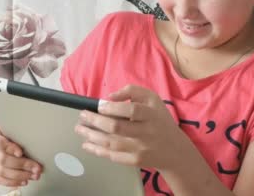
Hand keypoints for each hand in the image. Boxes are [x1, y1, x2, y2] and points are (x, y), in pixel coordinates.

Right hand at [0, 125, 43, 187]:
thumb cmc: (8, 133)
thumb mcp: (12, 128)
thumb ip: (18, 132)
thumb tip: (34, 135)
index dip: (10, 148)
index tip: (20, 152)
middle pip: (3, 160)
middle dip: (22, 165)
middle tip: (37, 168)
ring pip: (2, 172)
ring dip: (20, 175)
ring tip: (34, 175)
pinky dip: (12, 182)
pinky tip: (24, 181)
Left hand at [75, 84, 190, 169]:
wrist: (174, 150)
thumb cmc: (159, 119)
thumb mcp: (152, 99)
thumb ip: (132, 91)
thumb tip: (109, 97)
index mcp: (151, 114)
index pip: (131, 110)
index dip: (113, 108)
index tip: (99, 105)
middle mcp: (146, 132)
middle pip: (117, 127)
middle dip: (96, 121)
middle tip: (82, 116)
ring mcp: (140, 148)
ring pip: (111, 142)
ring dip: (92, 136)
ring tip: (79, 128)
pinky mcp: (135, 161)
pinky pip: (113, 155)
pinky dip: (98, 150)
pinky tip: (87, 144)